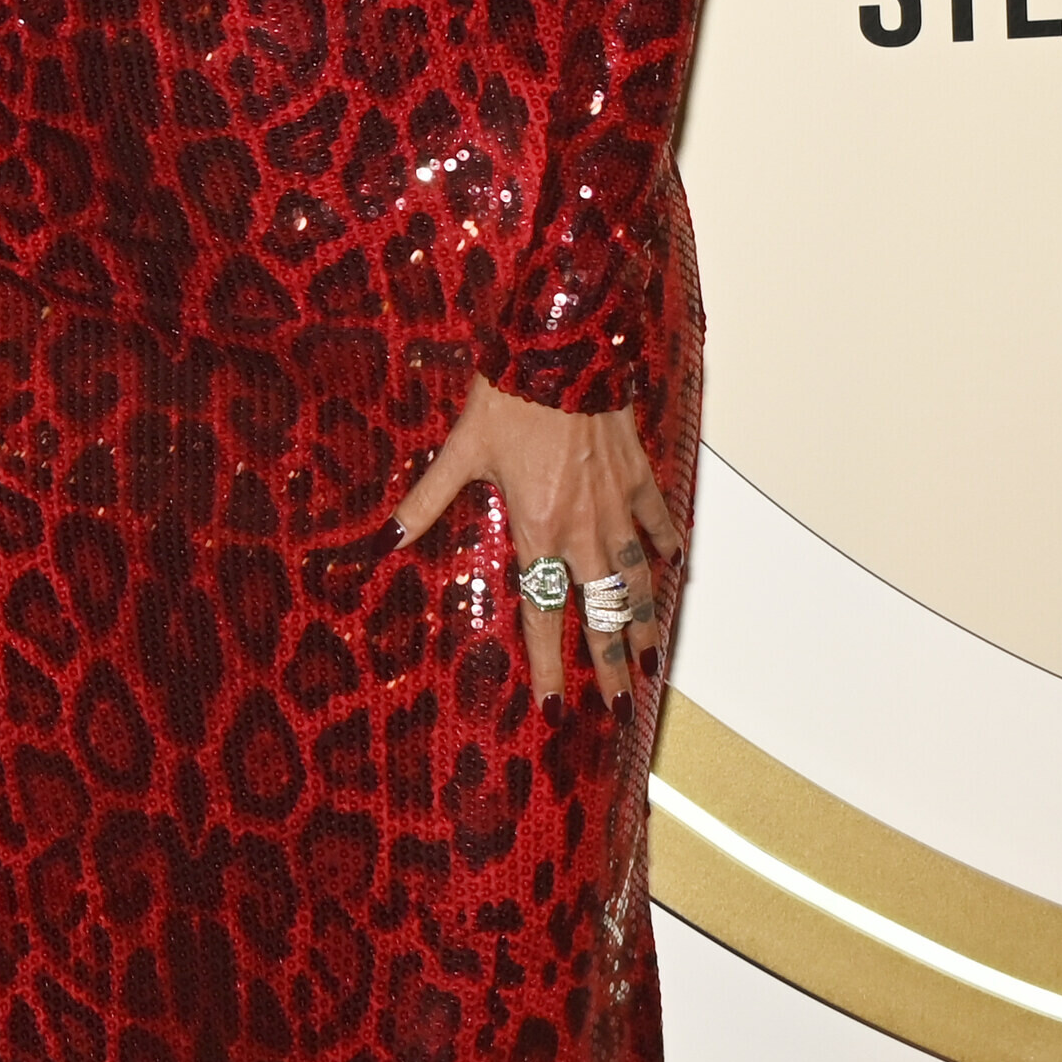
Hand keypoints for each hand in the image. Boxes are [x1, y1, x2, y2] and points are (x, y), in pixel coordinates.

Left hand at [392, 375, 683, 702]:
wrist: (563, 352)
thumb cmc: (508, 399)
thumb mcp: (459, 451)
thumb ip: (425, 501)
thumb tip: (385, 539)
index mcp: (538, 528)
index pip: (543, 614)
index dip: (547, 666)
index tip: (553, 709)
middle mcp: (583, 528)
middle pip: (601, 612)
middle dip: (611, 663)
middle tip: (621, 706)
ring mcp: (618, 504)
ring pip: (637, 579)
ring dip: (644, 622)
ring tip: (653, 659)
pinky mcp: (639, 475)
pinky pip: (658, 522)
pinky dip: (667, 547)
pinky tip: (675, 568)